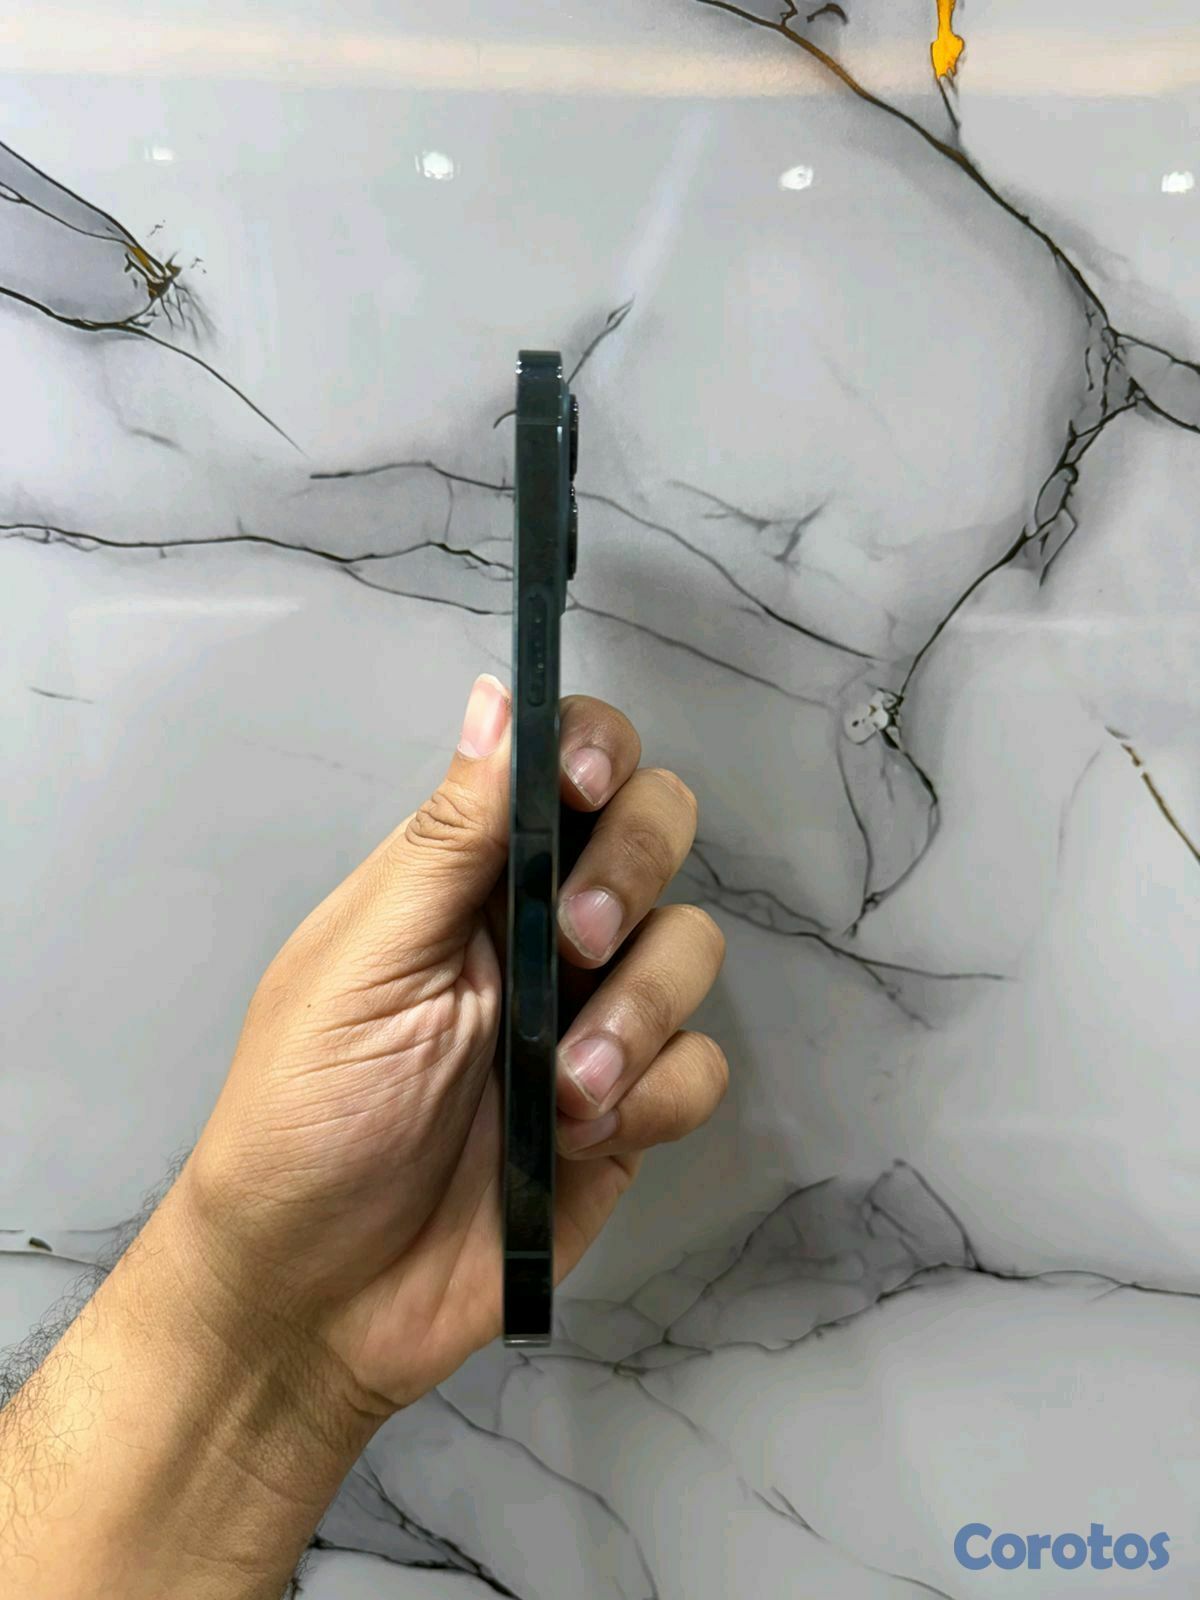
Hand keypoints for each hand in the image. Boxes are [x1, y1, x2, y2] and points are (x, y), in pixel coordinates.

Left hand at [175, 674, 727, 1423]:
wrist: (320, 1298)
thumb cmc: (306, 1117)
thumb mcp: (364, 963)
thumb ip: (447, 837)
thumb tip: (497, 694)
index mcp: (465, 880)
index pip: (562, 768)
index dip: (597, 752)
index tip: (586, 787)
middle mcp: (540, 932)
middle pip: (654, 832)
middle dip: (632, 874)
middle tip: (574, 941)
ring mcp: (592, 1020)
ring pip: (691, 948)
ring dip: (638, 1013)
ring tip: (563, 1089)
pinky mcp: (632, 1110)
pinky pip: (701, 1065)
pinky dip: (657, 1095)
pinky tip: (583, 1136)